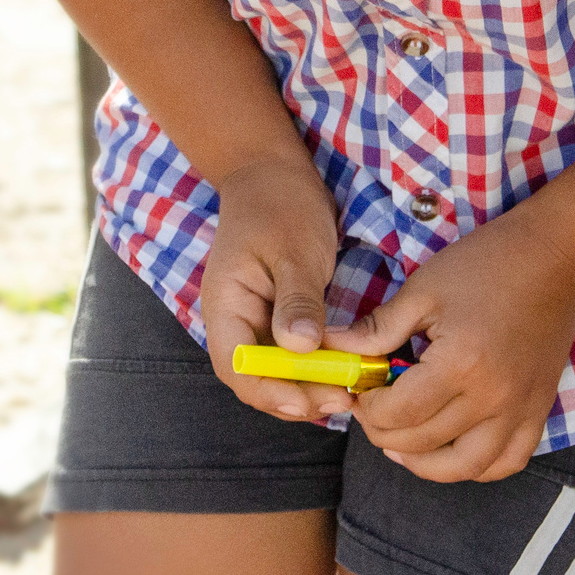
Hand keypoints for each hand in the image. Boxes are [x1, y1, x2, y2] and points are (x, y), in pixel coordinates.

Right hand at [200, 154, 357, 424]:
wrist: (273, 173)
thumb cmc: (281, 205)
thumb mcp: (294, 249)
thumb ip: (296, 300)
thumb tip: (300, 348)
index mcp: (226, 305)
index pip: (237, 366)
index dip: (271, 391)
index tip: (310, 402)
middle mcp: (234, 321)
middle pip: (256, 378)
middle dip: (297, 396)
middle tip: (343, 398)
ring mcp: (254, 320)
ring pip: (275, 371)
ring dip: (308, 385)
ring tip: (349, 389)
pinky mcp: (275, 317)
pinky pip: (289, 355)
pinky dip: (313, 367)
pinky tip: (343, 370)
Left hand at [328, 213, 574, 483]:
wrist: (554, 255)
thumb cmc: (486, 264)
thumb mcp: (423, 289)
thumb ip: (377, 328)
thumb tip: (332, 346)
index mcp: (459, 364)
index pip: (397, 413)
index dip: (367, 408)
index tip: (359, 390)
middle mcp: (491, 398)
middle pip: (423, 442)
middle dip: (384, 432)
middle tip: (372, 410)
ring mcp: (519, 409)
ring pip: (465, 467)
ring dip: (425, 464)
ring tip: (402, 444)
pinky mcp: (538, 409)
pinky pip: (507, 461)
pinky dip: (478, 467)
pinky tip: (453, 448)